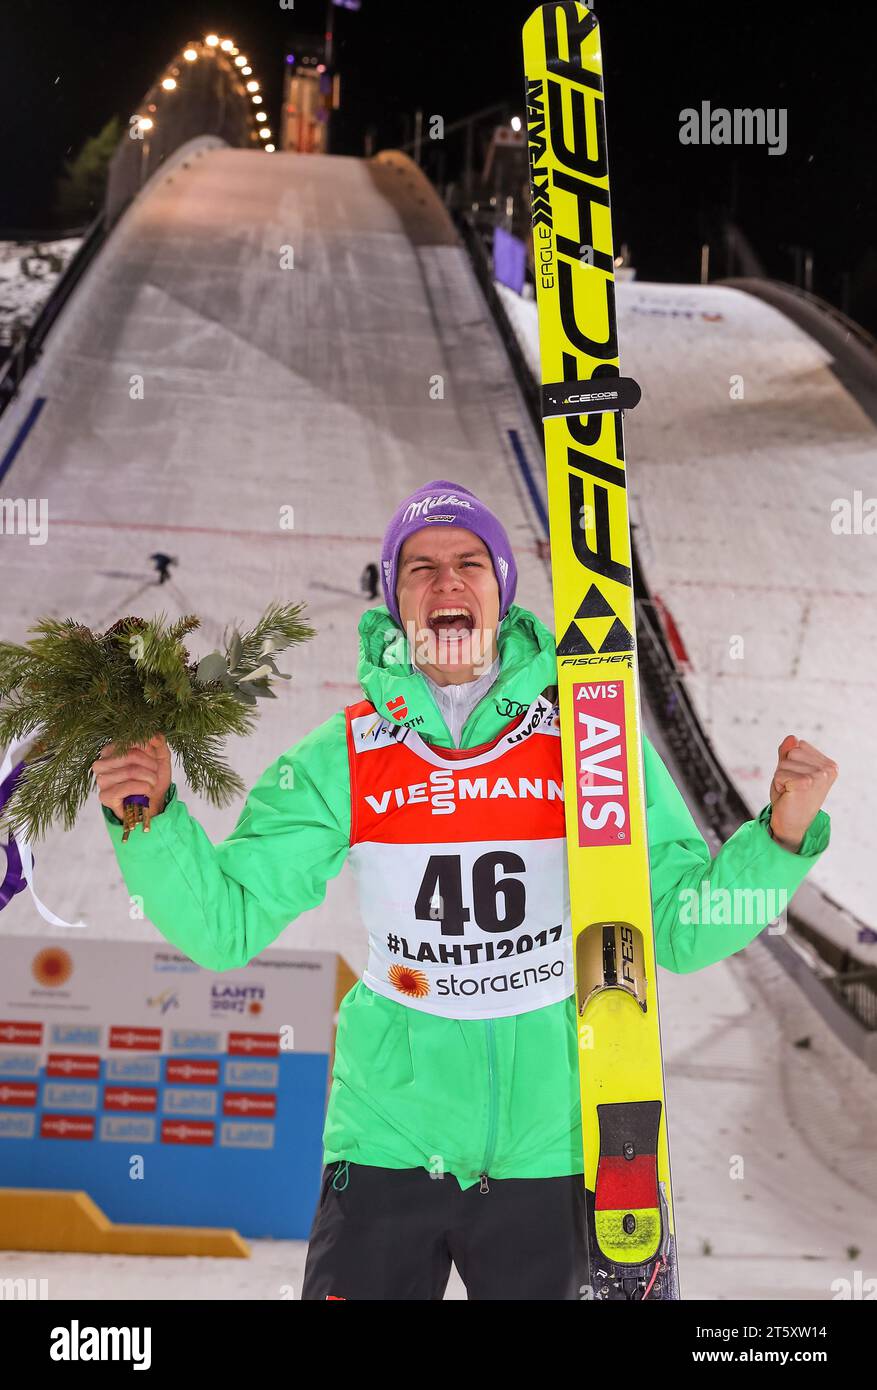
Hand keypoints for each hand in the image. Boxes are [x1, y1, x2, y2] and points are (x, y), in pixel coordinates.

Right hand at [91, 734, 171, 822]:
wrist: (153, 803)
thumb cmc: (152, 778)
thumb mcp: (160, 757)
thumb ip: (158, 742)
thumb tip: (153, 735)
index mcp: (111, 750)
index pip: (131, 741)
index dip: (149, 750)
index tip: (155, 759)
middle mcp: (101, 763)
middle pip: (131, 755)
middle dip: (150, 765)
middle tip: (155, 774)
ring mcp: (101, 780)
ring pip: (131, 771)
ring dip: (149, 778)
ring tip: (152, 783)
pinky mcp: (105, 796)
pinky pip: (127, 787)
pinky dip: (143, 788)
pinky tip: (147, 790)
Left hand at [769, 735, 837, 851]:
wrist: (791, 824)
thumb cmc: (791, 797)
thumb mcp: (789, 770)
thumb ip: (789, 753)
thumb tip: (791, 737)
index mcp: (829, 764)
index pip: (798, 745)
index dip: (790, 763)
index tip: (797, 781)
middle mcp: (828, 769)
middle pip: (791, 752)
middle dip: (784, 769)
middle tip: (792, 788)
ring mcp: (819, 776)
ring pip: (784, 763)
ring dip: (781, 778)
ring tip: (791, 792)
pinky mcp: (805, 783)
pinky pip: (779, 774)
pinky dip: (778, 785)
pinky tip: (788, 796)